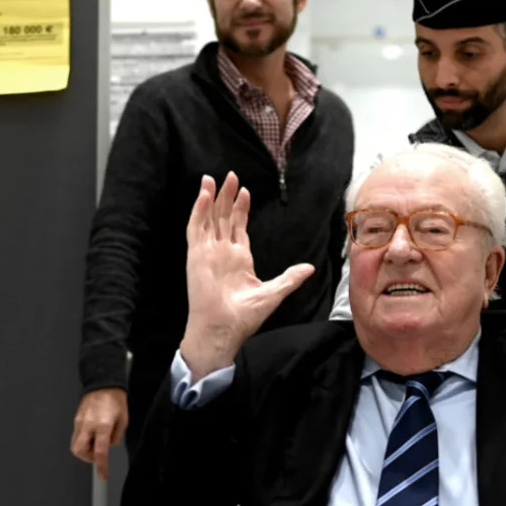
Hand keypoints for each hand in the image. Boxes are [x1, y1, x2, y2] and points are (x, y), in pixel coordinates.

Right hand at [70, 387, 127, 479]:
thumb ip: (117, 436)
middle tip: (97, 454)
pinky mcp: (76, 419)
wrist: (103, 383)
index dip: (101, 466)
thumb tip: (110, 445)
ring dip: (85, 449)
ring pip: (75, 444)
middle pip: (79, 451)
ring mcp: (79, 421)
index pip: (100, 452)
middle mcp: (88, 424)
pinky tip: (93, 433)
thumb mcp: (123, 419)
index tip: (103, 475)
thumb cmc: (115, 398)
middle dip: (88, 458)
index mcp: (102, 425)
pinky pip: (76, 435)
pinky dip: (84, 440)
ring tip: (96, 442)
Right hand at [179, 172, 313, 378]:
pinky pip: (195, 229)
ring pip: (208, 218)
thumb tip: (310, 268)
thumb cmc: (244, 317)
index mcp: (238, 259)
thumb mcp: (273, 293)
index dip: (241, 208)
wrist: (224, 330)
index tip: (246, 191)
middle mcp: (222, 252)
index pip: (238, 227)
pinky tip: (203, 195)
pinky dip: (198, 211)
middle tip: (231, 175)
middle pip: (223, 217)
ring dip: (210, 198)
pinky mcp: (196, 256)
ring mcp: (208, 252)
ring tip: (214, 178)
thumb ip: (290, 278)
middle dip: (227, 197)